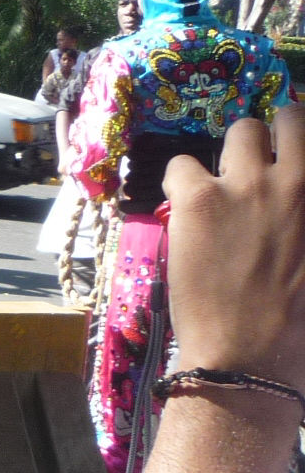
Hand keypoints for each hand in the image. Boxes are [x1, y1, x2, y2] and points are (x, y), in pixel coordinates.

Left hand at [166, 107, 304, 388]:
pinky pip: (182, 163)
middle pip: (289, 118)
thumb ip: (303, 216)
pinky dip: (181, 181)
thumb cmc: (299, 323)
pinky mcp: (200, 198)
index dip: (300, 145)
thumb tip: (291, 212)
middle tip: (258, 166)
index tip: (290, 160)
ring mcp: (250, 184)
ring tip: (223, 187)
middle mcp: (301, 180)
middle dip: (273, 137)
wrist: (253, 354)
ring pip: (241, 129)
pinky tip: (186, 210)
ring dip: (231, 154)